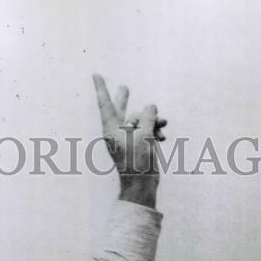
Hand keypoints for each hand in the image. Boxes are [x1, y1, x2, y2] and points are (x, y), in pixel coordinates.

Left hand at [92, 74, 166, 207]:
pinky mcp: (138, 145)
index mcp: (111, 129)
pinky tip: (163, 136)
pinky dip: (156, 131)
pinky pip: (147, 130)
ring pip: (141, 120)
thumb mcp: (144, 134)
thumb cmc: (138, 161)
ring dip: (153, 120)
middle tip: (124, 87)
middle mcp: (117, 132)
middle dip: (124, 99)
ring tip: (164, 124)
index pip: (106, 104)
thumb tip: (151, 106)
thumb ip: (147, 116)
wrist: (141, 186)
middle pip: (120, 110)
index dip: (101, 88)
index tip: (95, 74)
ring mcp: (128, 139)